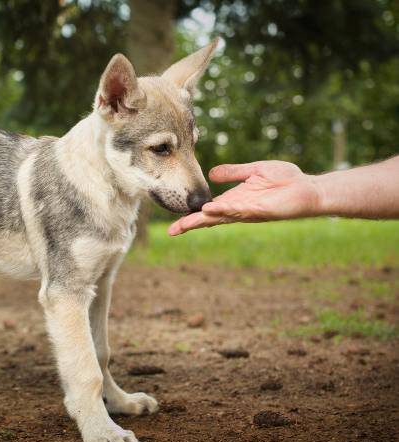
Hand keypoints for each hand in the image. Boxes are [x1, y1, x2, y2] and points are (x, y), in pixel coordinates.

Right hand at [168, 160, 321, 235]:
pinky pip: (238, 210)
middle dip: (191, 225)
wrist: (308, 188)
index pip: (208, 210)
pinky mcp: (260, 210)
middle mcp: (238, 209)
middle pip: (209, 219)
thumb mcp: (254, 170)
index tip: (175, 224)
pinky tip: (210, 209)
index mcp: (234, 200)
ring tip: (185, 224)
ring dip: (203, 220)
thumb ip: (233, 172)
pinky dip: (223, 210)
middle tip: (172, 232)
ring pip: (220, 217)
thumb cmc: (285, 180)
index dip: (192, 216)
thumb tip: (211, 174)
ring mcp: (248, 211)